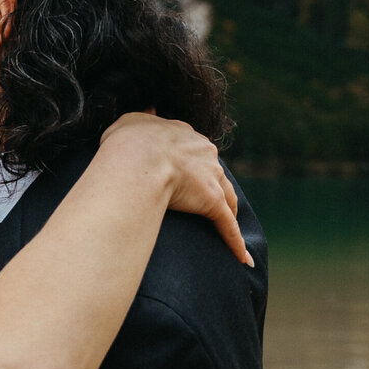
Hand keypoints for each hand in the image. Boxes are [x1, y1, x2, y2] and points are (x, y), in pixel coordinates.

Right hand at [100, 112, 251, 266]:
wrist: (136, 161)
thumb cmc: (126, 144)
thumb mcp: (129, 121)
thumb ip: (143, 118)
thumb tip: (150, 111)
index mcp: (184, 133)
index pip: (194, 149)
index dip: (191, 161)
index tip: (187, 171)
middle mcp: (203, 151)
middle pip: (215, 171)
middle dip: (213, 185)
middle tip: (206, 200)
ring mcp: (211, 176)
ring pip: (226, 197)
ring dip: (229, 211)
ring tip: (229, 227)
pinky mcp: (212, 201)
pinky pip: (227, 225)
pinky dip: (236, 243)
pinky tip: (242, 258)